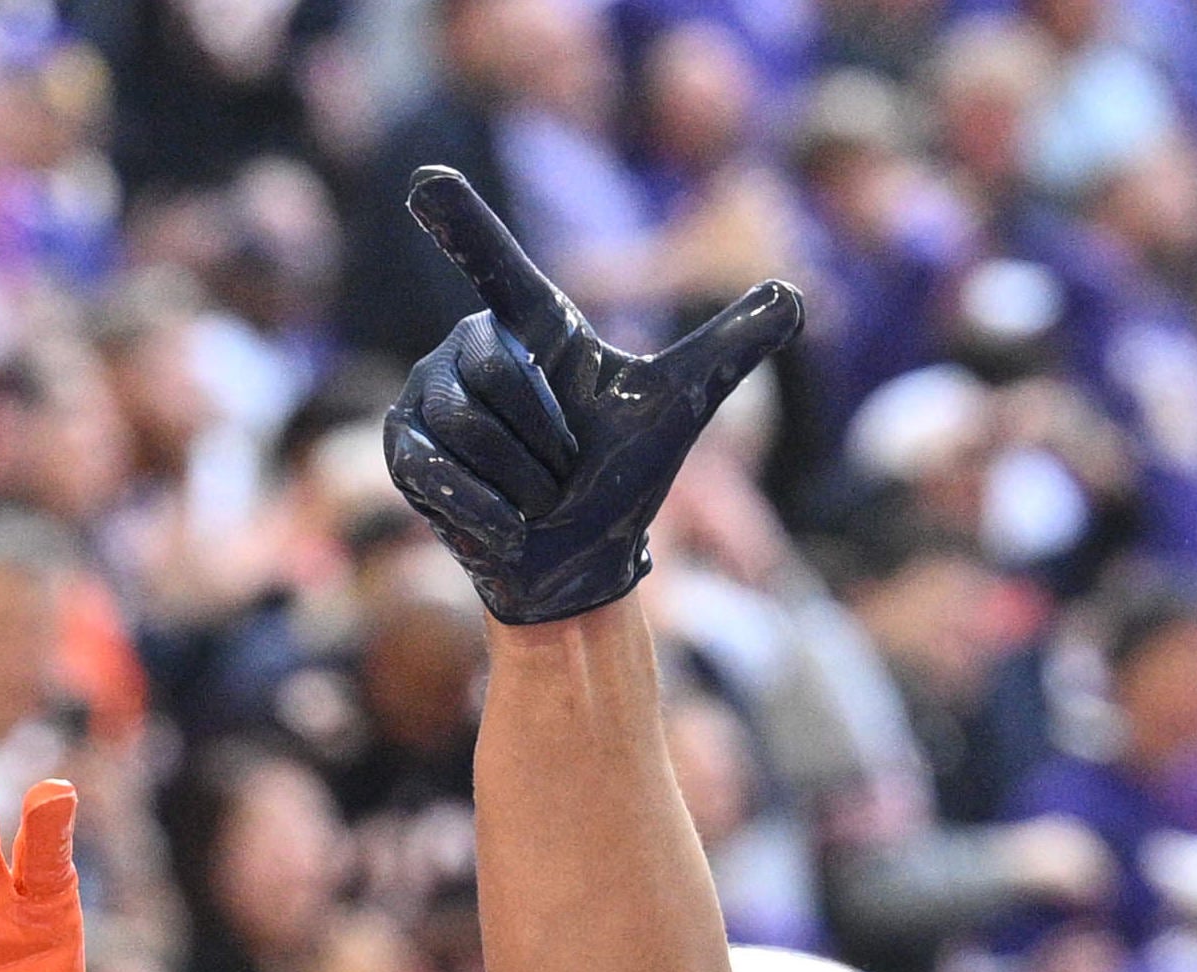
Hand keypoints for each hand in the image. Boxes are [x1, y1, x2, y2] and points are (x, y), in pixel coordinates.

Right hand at [380, 172, 797, 630]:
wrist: (577, 564)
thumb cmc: (620, 476)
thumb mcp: (680, 405)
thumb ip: (730, 348)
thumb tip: (795, 295)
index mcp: (531, 324)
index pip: (495, 263)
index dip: (462, 222)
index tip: (425, 181)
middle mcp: (468, 348)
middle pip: (498, 375)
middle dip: (545, 441)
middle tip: (564, 472)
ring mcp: (424, 398)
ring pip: (468, 426)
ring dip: (521, 482)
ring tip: (534, 498)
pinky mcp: (401, 450)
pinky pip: (436, 471)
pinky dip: (485, 511)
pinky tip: (507, 529)